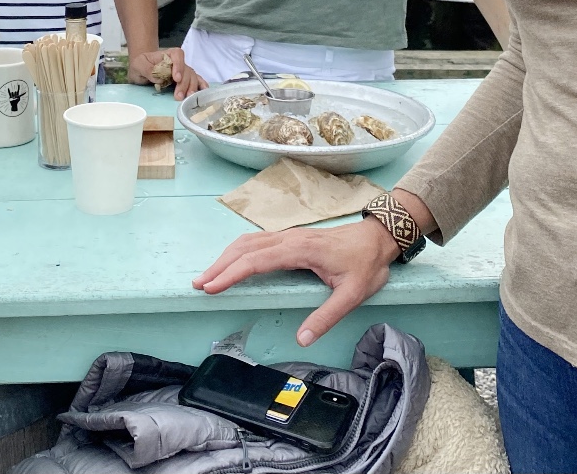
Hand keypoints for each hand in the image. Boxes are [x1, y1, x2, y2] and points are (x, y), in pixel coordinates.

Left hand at [128, 47, 205, 99]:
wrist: (141, 69)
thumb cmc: (141, 64)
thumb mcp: (138, 64)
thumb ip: (147, 68)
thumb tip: (159, 78)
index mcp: (167, 54)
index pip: (178, 55)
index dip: (179, 66)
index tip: (176, 78)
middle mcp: (177, 62)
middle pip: (186, 69)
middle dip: (184, 83)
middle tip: (178, 96)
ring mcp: (182, 71)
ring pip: (192, 77)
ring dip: (191, 87)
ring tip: (187, 98)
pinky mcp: (184, 80)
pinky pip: (195, 80)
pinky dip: (201, 85)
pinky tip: (203, 91)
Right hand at [193, 218, 398, 344]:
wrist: (377, 238)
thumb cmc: (366, 265)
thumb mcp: (353, 295)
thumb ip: (326, 317)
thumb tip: (302, 340)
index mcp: (299, 249)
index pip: (256, 260)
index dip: (232, 273)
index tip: (211, 286)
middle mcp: (289, 238)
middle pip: (245, 247)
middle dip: (220, 265)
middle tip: (199, 284)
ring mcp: (289, 235)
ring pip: (249, 241)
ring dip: (226, 257)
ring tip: (208, 276)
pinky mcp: (290, 238)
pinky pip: (257, 241)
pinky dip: (238, 252)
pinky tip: (232, 263)